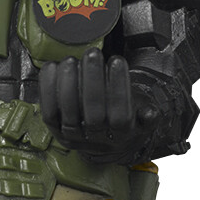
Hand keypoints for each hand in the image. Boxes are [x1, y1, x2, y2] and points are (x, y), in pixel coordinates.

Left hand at [39, 48, 161, 164]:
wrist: (105, 145)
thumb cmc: (123, 123)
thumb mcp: (143, 122)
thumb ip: (148, 116)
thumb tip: (152, 113)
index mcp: (121, 136)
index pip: (120, 115)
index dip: (119, 87)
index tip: (117, 62)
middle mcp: (96, 139)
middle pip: (93, 113)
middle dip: (93, 80)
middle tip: (93, 54)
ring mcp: (74, 137)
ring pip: (69, 112)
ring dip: (68, 83)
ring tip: (71, 60)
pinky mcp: (55, 130)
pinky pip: (48, 111)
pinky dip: (47, 88)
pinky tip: (52, 68)